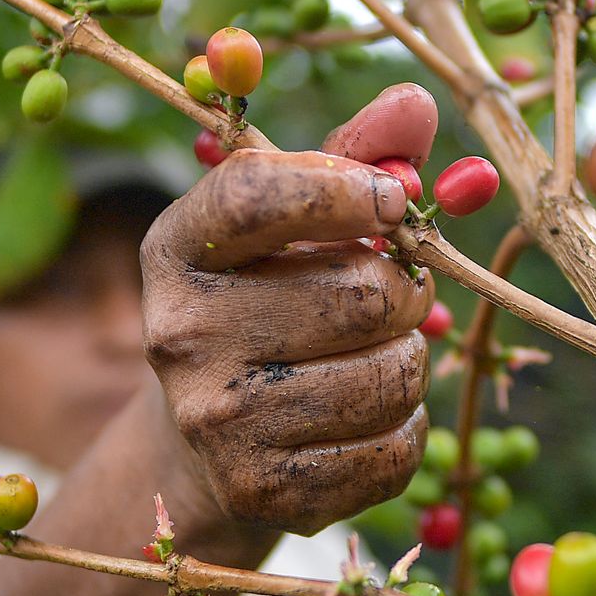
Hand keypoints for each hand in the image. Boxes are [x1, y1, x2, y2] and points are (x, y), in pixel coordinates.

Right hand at [141, 84, 439, 532]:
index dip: (346, 189)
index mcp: (179, 248)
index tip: (395, 199)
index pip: (258, 195)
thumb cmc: (269, 306)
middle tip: (391, 299)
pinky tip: (365, 419)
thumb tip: (416, 103)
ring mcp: (219, 421)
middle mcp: (181, 334)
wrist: (206, 448)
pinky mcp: (266, 492)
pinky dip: (406, 430)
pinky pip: (396, 448)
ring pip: (392, 374)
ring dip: (409, 362)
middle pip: (363, 295)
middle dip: (405, 292)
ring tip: (371, 358)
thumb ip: (353, 159)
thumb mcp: (292, 227)